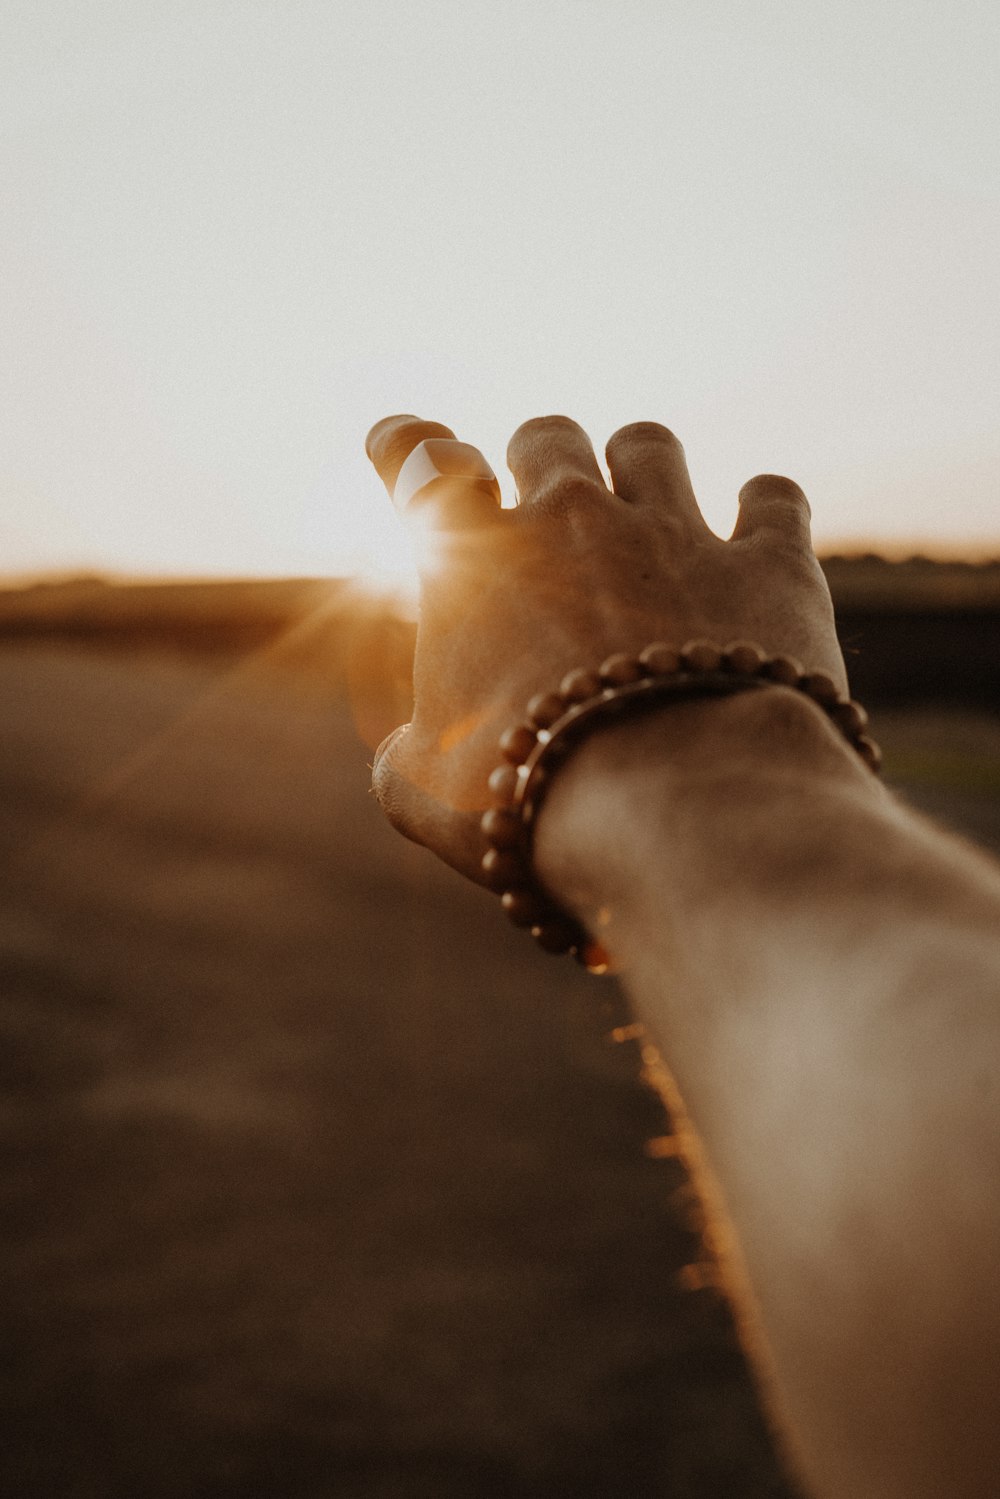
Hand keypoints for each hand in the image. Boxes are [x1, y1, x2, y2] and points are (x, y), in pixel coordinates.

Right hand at [365, 413, 846, 883]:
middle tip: (549, 508)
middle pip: (546, 437)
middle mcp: (571, 521)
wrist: (674, 803)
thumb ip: (407, 759)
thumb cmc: (530, 800)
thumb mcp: (427, 794)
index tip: (406, 440)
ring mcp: (674, 533)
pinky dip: (764, 509)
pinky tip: (760, 529)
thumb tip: (408, 759)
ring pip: (648, 445)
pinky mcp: (768, 565)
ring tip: (647, 509)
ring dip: (640, 467)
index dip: (407, 446)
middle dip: (542, 463)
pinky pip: (772, 498)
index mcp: (472, 562)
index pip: (420, 465)